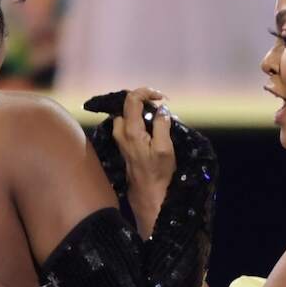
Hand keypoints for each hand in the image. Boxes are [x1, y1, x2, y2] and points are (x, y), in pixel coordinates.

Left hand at [110, 86, 173, 230]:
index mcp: (131, 130)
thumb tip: (161, 109)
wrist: (148, 194)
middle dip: (144, 100)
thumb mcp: (165, 148)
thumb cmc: (159, 172)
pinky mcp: (124, 143)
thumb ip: (162, 125)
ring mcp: (120, 137)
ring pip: (126, 113)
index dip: (147, 92)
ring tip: (158, 115)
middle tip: (161, 106)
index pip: (131, 99)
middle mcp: (121, 131)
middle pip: (126, 104)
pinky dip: (139, 119)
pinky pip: (128, 123)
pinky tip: (152, 126)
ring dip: (141, 110)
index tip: (162, 98)